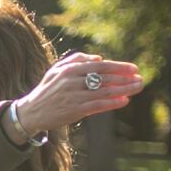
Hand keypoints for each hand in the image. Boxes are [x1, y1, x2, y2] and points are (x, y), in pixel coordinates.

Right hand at [10, 52, 143, 134]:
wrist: (31, 112)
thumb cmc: (47, 91)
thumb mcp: (57, 70)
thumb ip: (77, 60)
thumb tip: (100, 58)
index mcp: (69, 69)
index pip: (100, 66)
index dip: (119, 67)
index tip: (134, 69)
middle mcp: (71, 81)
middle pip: (104, 78)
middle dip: (125, 78)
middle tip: (140, 79)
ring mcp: (73, 96)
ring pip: (103, 91)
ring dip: (123, 90)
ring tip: (137, 88)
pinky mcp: (73, 110)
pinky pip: (97, 105)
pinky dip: (111, 103)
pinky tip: (124, 101)